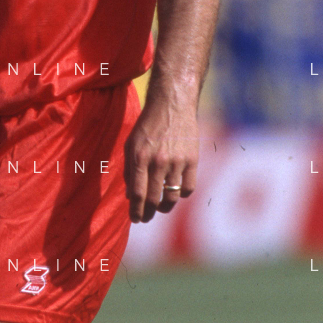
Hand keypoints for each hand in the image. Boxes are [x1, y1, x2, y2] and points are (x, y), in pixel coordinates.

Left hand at [123, 98, 198, 223]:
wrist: (172, 104)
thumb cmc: (148, 125)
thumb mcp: (131, 143)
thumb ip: (129, 170)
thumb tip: (130, 196)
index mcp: (140, 157)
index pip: (137, 194)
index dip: (136, 211)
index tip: (135, 219)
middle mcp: (158, 161)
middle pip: (154, 199)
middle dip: (148, 213)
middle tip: (146, 218)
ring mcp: (177, 161)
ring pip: (172, 198)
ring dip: (164, 208)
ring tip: (160, 208)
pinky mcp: (193, 160)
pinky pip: (188, 189)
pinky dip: (181, 195)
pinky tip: (175, 192)